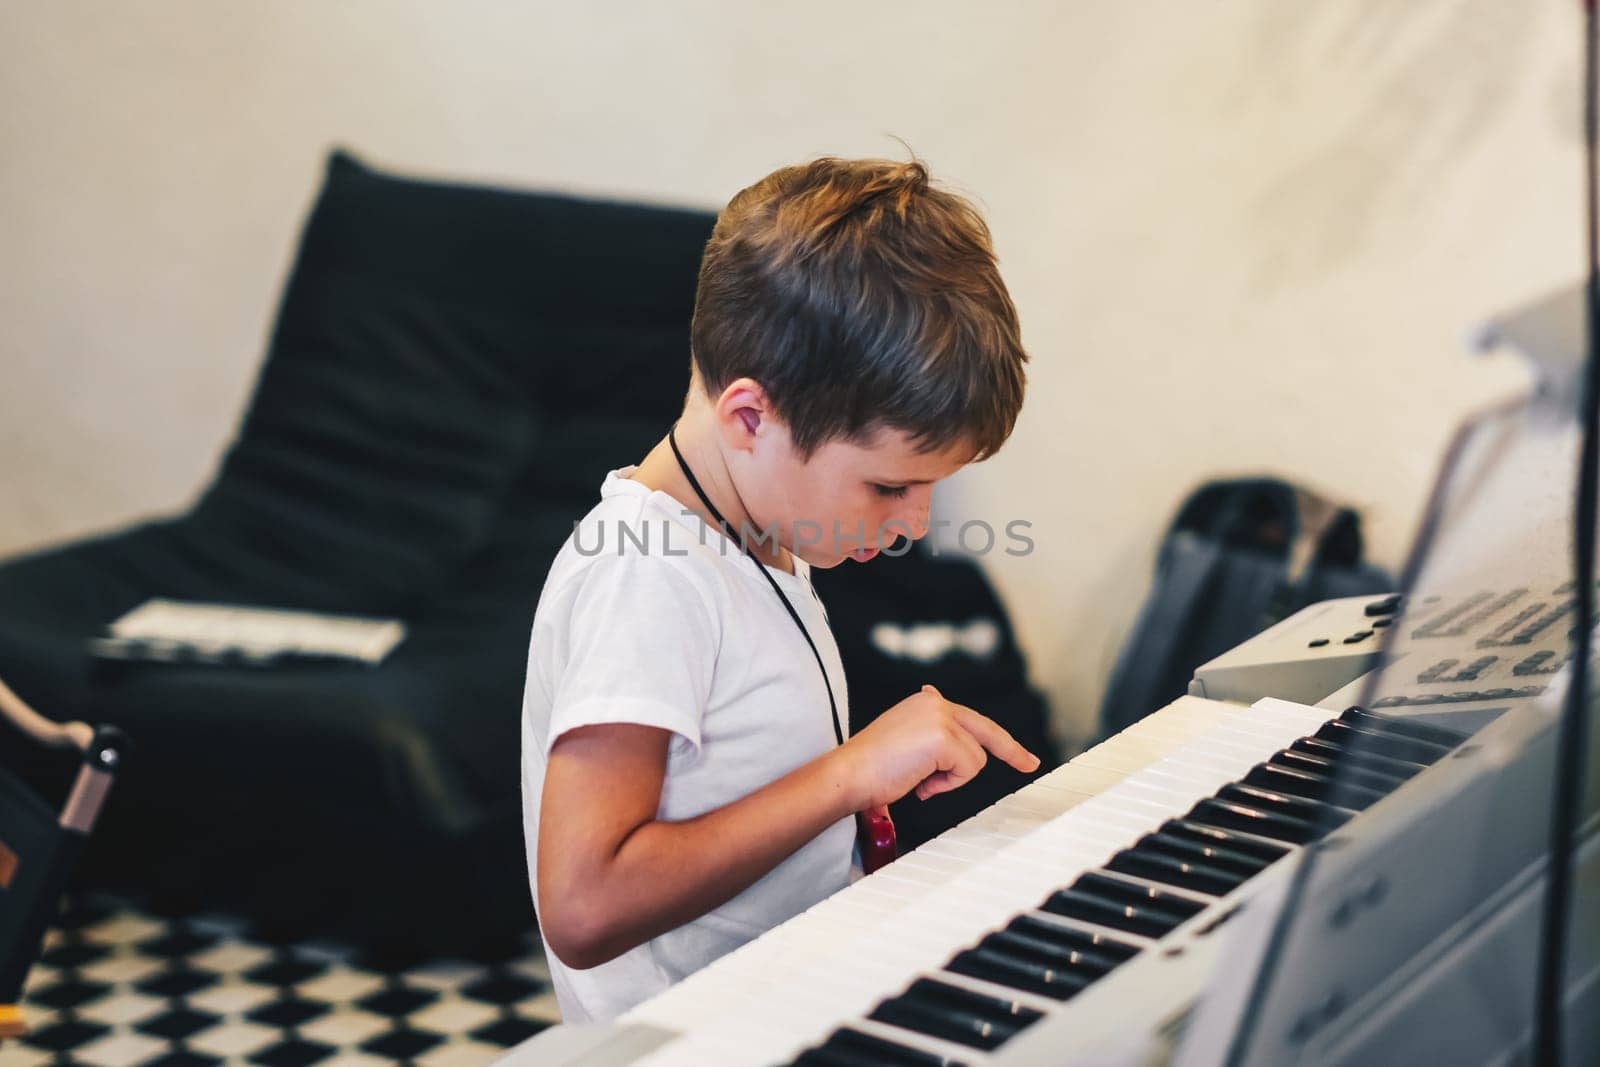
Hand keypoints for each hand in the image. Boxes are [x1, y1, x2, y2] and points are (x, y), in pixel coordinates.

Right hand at [839, 685, 1040, 808]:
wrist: (850, 774)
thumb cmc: (871, 767)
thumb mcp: (907, 742)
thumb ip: (932, 739)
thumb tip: (954, 747)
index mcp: (926, 701)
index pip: (971, 720)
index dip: (997, 738)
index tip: (1018, 751)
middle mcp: (936, 702)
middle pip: (987, 732)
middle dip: (1011, 751)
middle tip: (1031, 764)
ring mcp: (941, 717)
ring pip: (975, 759)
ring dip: (951, 778)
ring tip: (918, 779)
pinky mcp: (944, 737)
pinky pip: (966, 770)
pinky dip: (946, 784)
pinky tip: (920, 782)